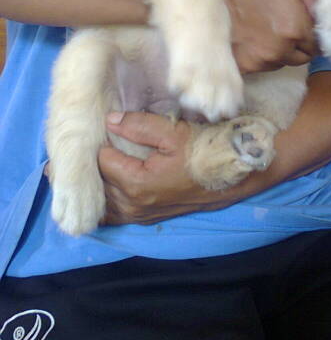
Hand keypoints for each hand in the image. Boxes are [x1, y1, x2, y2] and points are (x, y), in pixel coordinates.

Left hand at [99, 112, 239, 224]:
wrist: (227, 178)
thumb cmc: (201, 153)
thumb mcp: (173, 132)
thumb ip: (139, 125)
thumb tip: (109, 120)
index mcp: (137, 183)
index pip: (101, 160)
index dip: (103, 143)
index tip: (109, 132)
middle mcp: (133, 205)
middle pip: (98, 181)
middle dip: (95, 164)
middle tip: (101, 147)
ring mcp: (138, 215)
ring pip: (102, 200)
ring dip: (98, 183)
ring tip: (98, 165)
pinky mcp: (144, 219)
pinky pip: (112, 215)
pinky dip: (105, 202)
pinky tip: (105, 187)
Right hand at [215, 0, 318, 72]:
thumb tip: (326, 16)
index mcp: (295, 28)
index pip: (317, 43)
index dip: (311, 30)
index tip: (299, 18)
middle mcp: (280, 51)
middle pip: (303, 55)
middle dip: (299, 41)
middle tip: (283, 22)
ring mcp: (260, 62)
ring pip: (283, 62)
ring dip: (281, 49)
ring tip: (265, 27)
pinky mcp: (243, 67)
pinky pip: (263, 66)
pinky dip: (262, 55)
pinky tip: (252, 37)